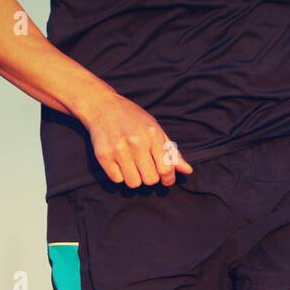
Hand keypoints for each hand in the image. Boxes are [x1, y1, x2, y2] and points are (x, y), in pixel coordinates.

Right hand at [77, 91, 193, 187]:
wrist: (103, 106)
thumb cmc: (133, 118)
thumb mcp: (155, 129)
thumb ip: (171, 151)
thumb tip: (187, 171)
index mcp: (152, 135)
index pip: (166, 169)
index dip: (168, 179)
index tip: (166, 179)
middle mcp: (136, 142)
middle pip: (150, 180)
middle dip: (150, 177)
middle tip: (146, 168)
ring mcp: (119, 149)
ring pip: (134, 183)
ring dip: (135, 178)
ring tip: (132, 165)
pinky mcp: (103, 156)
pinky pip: (117, 180)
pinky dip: (120, 175)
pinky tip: (119, 162)